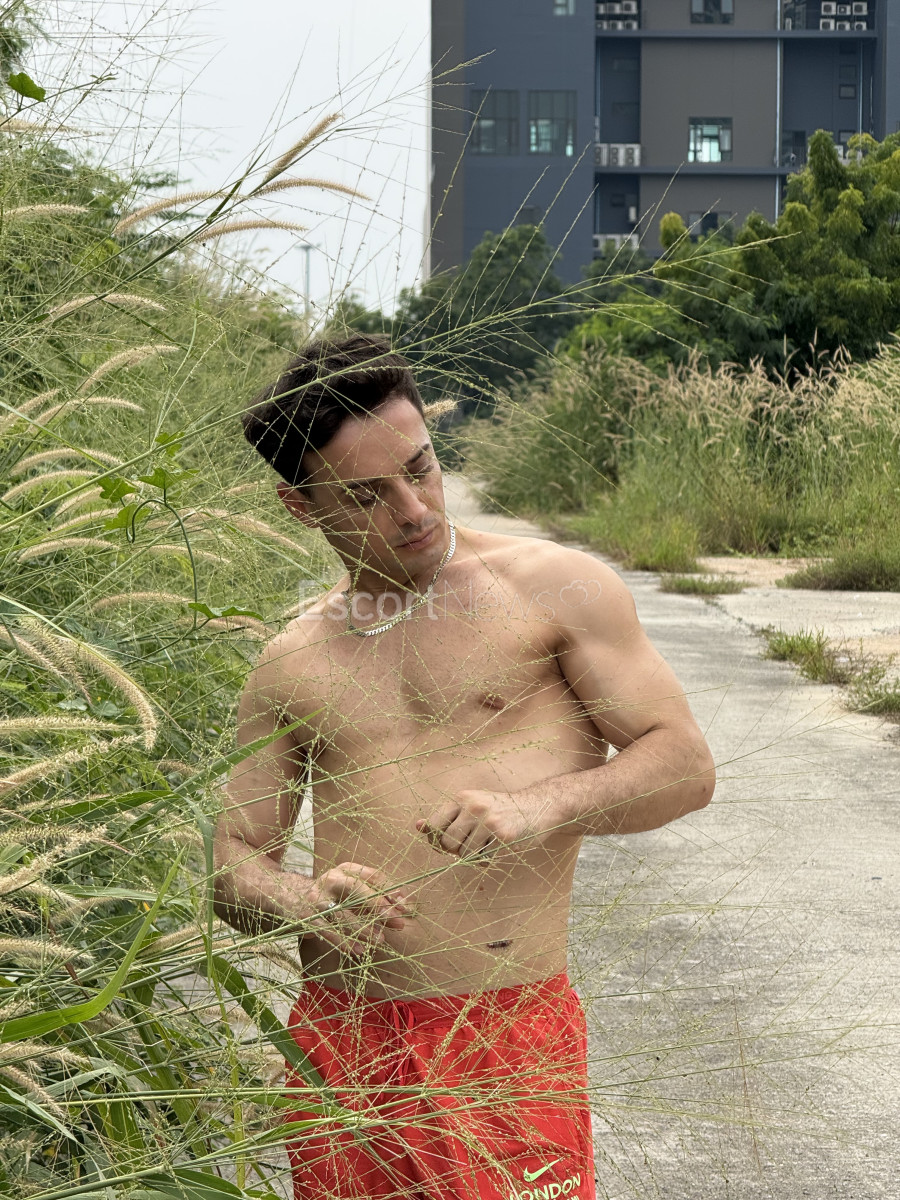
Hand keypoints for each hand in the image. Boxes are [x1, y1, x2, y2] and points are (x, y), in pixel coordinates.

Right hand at [303, 862, 412, 957]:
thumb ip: (378, 898)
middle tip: (397, 921)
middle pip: (357, 888)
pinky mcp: (306, 916)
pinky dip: (343, 941)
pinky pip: (327, 930)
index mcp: (346, 869)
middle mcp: (331, 879)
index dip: (390, 892)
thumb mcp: (352, 891)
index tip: (405, 909)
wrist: (289, 896)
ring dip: (362, 927)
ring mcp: (317, 897)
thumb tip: (405, 906)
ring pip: (342, 912)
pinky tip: (357, 950)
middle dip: (378, 906)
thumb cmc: (331, 896)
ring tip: (380, 940)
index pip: (373, 876)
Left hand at [415, 789, 564, 858]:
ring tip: (488, 843)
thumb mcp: (472, 807)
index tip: (449, 842)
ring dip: (474, 856)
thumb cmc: (501, 811)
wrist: (538, 806)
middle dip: (456, 850)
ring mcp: (488, 821)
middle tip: (472, 844)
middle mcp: (473, 806)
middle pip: (446, 843)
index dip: (437, 840)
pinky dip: (489, 859)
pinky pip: (484, 859)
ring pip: (464, 855)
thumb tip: (418, 827)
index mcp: (462, 798)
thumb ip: (447, 818)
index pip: (433, 825)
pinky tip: (500, 846)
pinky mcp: (503, 836)